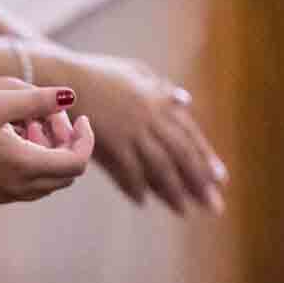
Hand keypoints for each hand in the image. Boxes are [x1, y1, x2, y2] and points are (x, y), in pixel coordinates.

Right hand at [0, 82, 94, 204]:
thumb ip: (39, 100)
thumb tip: (70, 97)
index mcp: (25, 165)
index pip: (77, 162)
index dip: (85, 139)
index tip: (80, 117)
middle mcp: (17, 188)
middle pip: (64, 176)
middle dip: (66, 145)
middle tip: (51, 119)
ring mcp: (0, 196)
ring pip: (44, 184)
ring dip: (47, 156)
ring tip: (27, 128)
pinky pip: (22, 188)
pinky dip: (29, 167)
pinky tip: (7, 142)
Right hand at [56, 50, 226, 214]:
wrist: (63, 78)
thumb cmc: (95, 74)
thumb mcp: (132, 71)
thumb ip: (159, 86)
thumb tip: (186, 101)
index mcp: (158, 99)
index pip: (190, 134)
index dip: (206, 158)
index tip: (220, 179)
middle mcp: (150, 117)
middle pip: (181, 155)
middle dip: (200, 183)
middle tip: (214, 206)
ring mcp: (131, 130)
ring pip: (160, 166)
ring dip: (173, 192)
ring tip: (183, 211)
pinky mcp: (110, 142)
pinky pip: (128, 170)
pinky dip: (135, 186)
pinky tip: (142, 201)